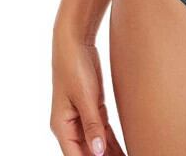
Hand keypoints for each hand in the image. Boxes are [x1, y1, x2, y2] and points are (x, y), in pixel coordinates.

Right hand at [51, 0, 122, 155]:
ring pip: (96, 143)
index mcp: (62, 126)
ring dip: (110, 153)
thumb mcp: (84, 96)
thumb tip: (98, 152)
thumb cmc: (74, 66)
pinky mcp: (92, 107)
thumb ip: (92, 124)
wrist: (74, 40)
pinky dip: (111, 141)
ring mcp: (81, 117)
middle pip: (87, 153)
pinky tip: (124, 149)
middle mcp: (69, 126)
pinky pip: (102, 130)